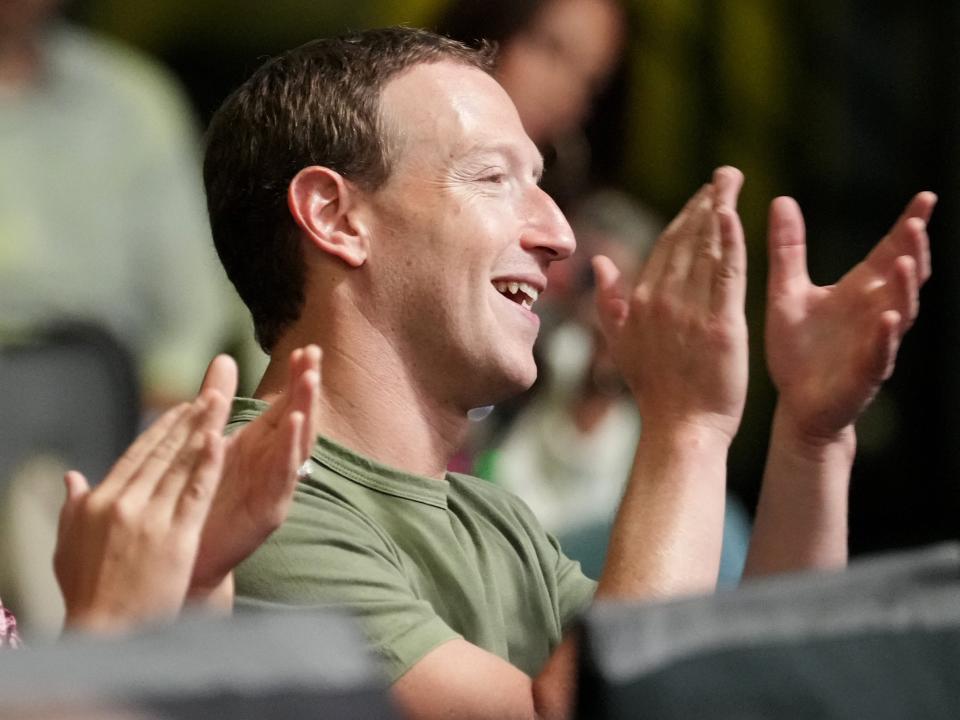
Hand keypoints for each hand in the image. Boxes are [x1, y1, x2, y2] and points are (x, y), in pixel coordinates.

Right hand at [54, 391, 228, 632]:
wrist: (104, 632)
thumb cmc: (87, 595)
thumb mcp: (70, 547)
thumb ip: (73, 508)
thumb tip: (72, 477)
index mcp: (100, 502)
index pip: (137, 455)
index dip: (161, 429)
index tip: (180, 408)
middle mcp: (124, 503)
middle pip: (161, 452)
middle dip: (188, 420)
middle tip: (210, 393)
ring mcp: (150, 518)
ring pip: (181, 464)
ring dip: (203, 429)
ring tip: (220, 403)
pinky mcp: (176, 537)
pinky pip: (196, 492)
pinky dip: (208, 464)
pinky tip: (220, 440)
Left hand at [188, 346, 320, 593]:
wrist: (186, 557)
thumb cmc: (198, 501)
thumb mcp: (208, 441)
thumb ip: (218, 401)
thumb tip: (224, 359)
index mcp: (259, 445)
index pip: (284, 404)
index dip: (296, 378)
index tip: (306, 348)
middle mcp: (272, 463)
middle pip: (297, 418)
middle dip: (306, 387)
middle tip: (314, 356)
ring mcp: (274, 486)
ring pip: (297, 444)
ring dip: (304, 411)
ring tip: (309, 381)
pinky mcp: (269, 510)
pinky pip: (284, 476)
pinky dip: (289, 449)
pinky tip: (293, 425)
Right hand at [592, 167, 748, 441]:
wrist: (680, 429)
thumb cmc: (655, 391)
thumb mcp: (622, 345)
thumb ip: (610, 301)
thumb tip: (599, 261)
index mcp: (641, 302)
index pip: (665, 247)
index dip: (685, 216)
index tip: (704, 194)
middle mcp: (662, 300)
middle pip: (686, 239)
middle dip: (705, 201)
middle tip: (725, 173)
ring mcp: (691, 311)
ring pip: (706, 249)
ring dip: (719, 210)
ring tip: (732, 182)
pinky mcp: (722, 325)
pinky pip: (726, 273)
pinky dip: (730, 241)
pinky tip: (735, 215)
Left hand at [765, 192, 935, 443]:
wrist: (796, 404)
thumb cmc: (797, 349)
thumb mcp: (787, 292)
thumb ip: (787, 250)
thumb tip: (781, 199)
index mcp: (860, 291)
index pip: (890, 252)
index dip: (909, 226)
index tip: (926, 197)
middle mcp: (875, 312)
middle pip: (905, 277)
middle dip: (914, 251)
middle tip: (918, 223)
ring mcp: (875, 343)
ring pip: (900, 312)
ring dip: (905, 288)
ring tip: (908, 262)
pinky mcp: (864, 373)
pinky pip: (879, 353)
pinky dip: (884, 336)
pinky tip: (888, 318)